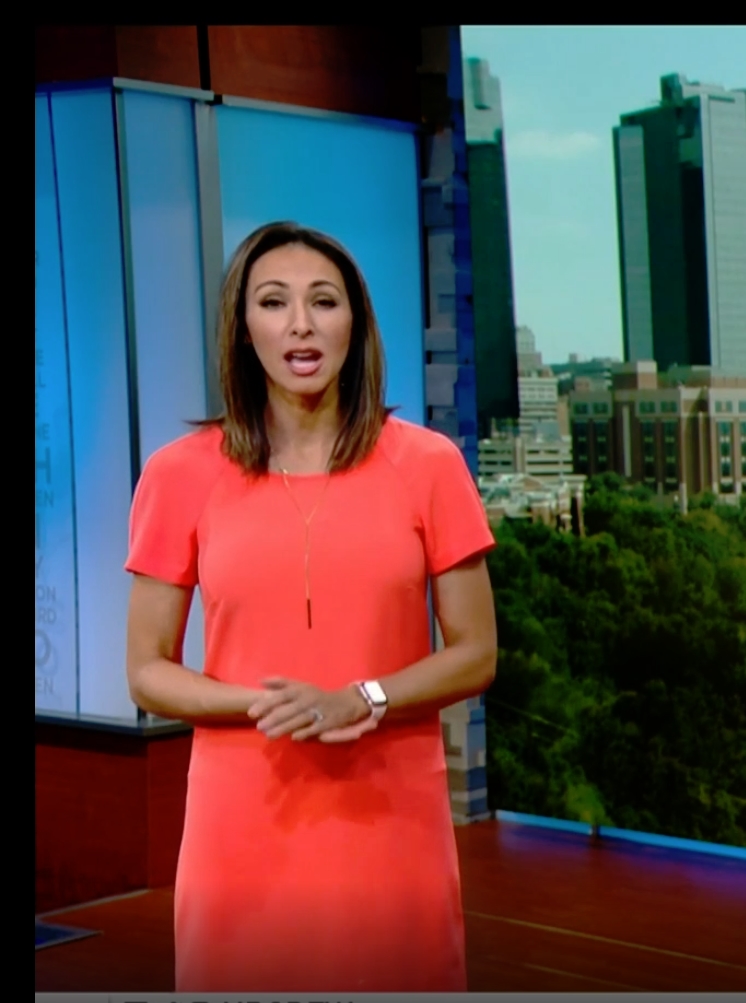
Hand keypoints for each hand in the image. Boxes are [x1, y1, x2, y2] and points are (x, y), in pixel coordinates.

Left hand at [247, 678, 374, 741]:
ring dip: (283, 728)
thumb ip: (280, 683)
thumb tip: (260, 681)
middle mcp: (308, 699)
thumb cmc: (316, 696)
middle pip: (288, 710)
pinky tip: (293, 738)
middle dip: (272, 719)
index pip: (280, 696)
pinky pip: (314, 728)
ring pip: (298, 720)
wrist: (344, 703)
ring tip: (269, 735)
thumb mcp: (300, 686)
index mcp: (300, 690)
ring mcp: (318, 711)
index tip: (252, 713)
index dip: (266, 704)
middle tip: (259, 727)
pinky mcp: (327, 723)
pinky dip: (304, 732)